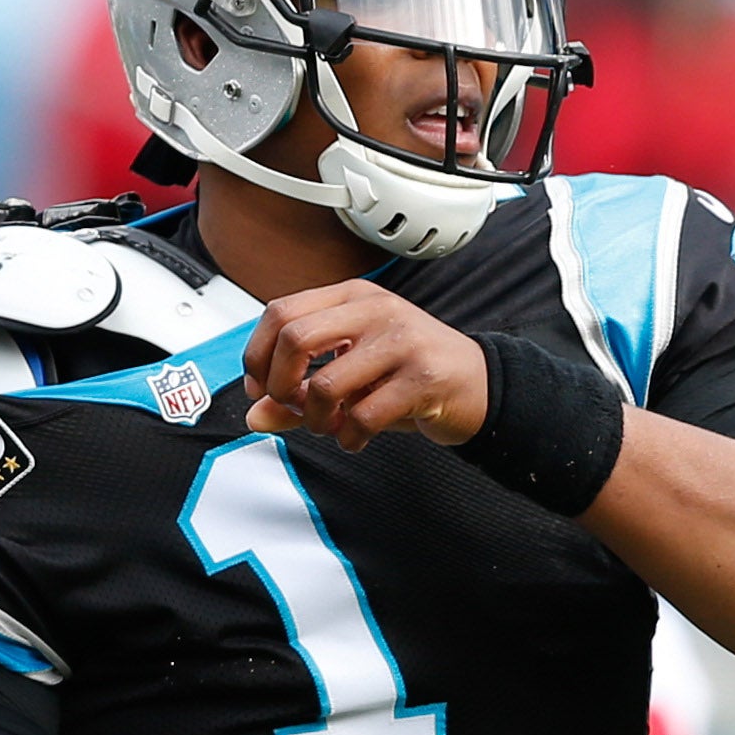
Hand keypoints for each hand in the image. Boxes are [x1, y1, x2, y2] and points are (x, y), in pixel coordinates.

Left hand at [242, 280, 487, 450]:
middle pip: (295, 339)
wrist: (479, 383)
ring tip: (330, 425)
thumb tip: (255, 415)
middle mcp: (375, 310)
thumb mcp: (349, 374)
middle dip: (280, 385)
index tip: (259, 387)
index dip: (257, 354)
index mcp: (351, 297)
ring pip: (326, 384)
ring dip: (315, 419)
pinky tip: (355, 437)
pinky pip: (362, 415)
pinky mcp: (423, 377)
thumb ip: (298, 391)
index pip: (281, 312)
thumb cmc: (409, 372)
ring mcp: (401, 341)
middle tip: (292, 405)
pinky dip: (348, 437)